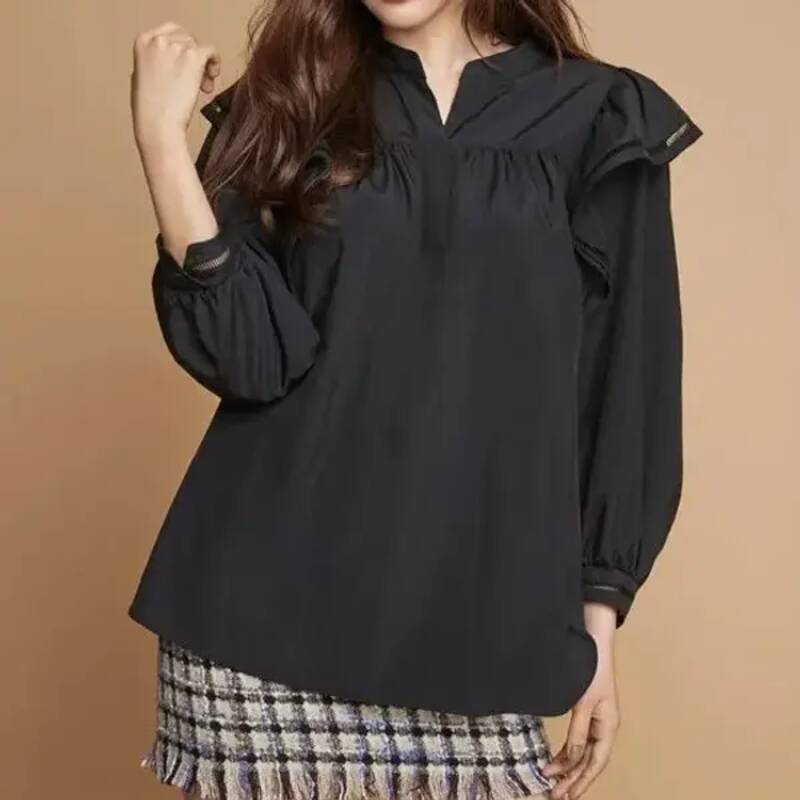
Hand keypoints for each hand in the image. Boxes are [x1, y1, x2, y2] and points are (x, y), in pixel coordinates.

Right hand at [131, 21, 220, 148]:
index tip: (184, 65)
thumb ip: (153, 61)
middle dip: (193, 57)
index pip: (169, 32)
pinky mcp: (193, 57)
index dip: (181, 48)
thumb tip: (168, 61)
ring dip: (204, 66)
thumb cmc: (149, 109)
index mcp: (143, 41)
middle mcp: (159, 39)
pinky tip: (210, 80)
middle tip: (196, 80)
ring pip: (199, 47)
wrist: (158, 123)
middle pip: (187, 38)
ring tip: (202, 87)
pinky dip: (215, 63)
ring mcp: (177, 46)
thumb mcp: (140, 75)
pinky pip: (211, 51)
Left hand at [541, 603, 620, 798]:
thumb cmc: (592, 668)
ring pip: (583, 752)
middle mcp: (605, 726)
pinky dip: (567, 751)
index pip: (595, 763)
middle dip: (573, 779)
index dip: (581, 781)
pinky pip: (578, 738)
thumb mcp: (583, 703)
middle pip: (589, 761)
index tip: (566, 796)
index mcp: (609, 726)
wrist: (592, 639)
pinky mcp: (587, 710)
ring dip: (569, 767)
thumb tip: (569, 761)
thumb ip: (576, 733)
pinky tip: (556, 759)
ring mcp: (597, 719)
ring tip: (552, 782)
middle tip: (554, 796)